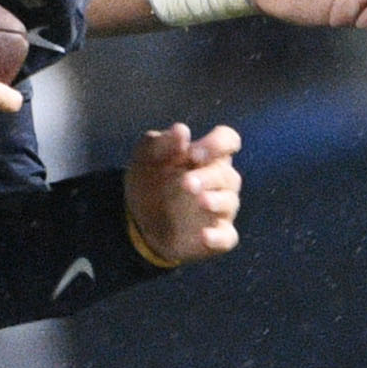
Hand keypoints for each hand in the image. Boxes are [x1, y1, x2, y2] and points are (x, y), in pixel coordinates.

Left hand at [125, 123, 241, 266]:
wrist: (137, 219)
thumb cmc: (149, 179)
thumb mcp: (145, 157)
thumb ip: (162, 142)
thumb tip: (182, 131)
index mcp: (207, 156)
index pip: (227, 141)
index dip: (217, 144)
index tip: (194, 153)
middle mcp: (219, 181)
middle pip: (227, 174)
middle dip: (208, 177)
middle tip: (186, 183)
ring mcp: (220, 209)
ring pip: (229, 202)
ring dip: (216, 201)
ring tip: (201, 201)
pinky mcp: (217, 236)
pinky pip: (226, 236)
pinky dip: (218, 237)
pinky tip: (204, 236)